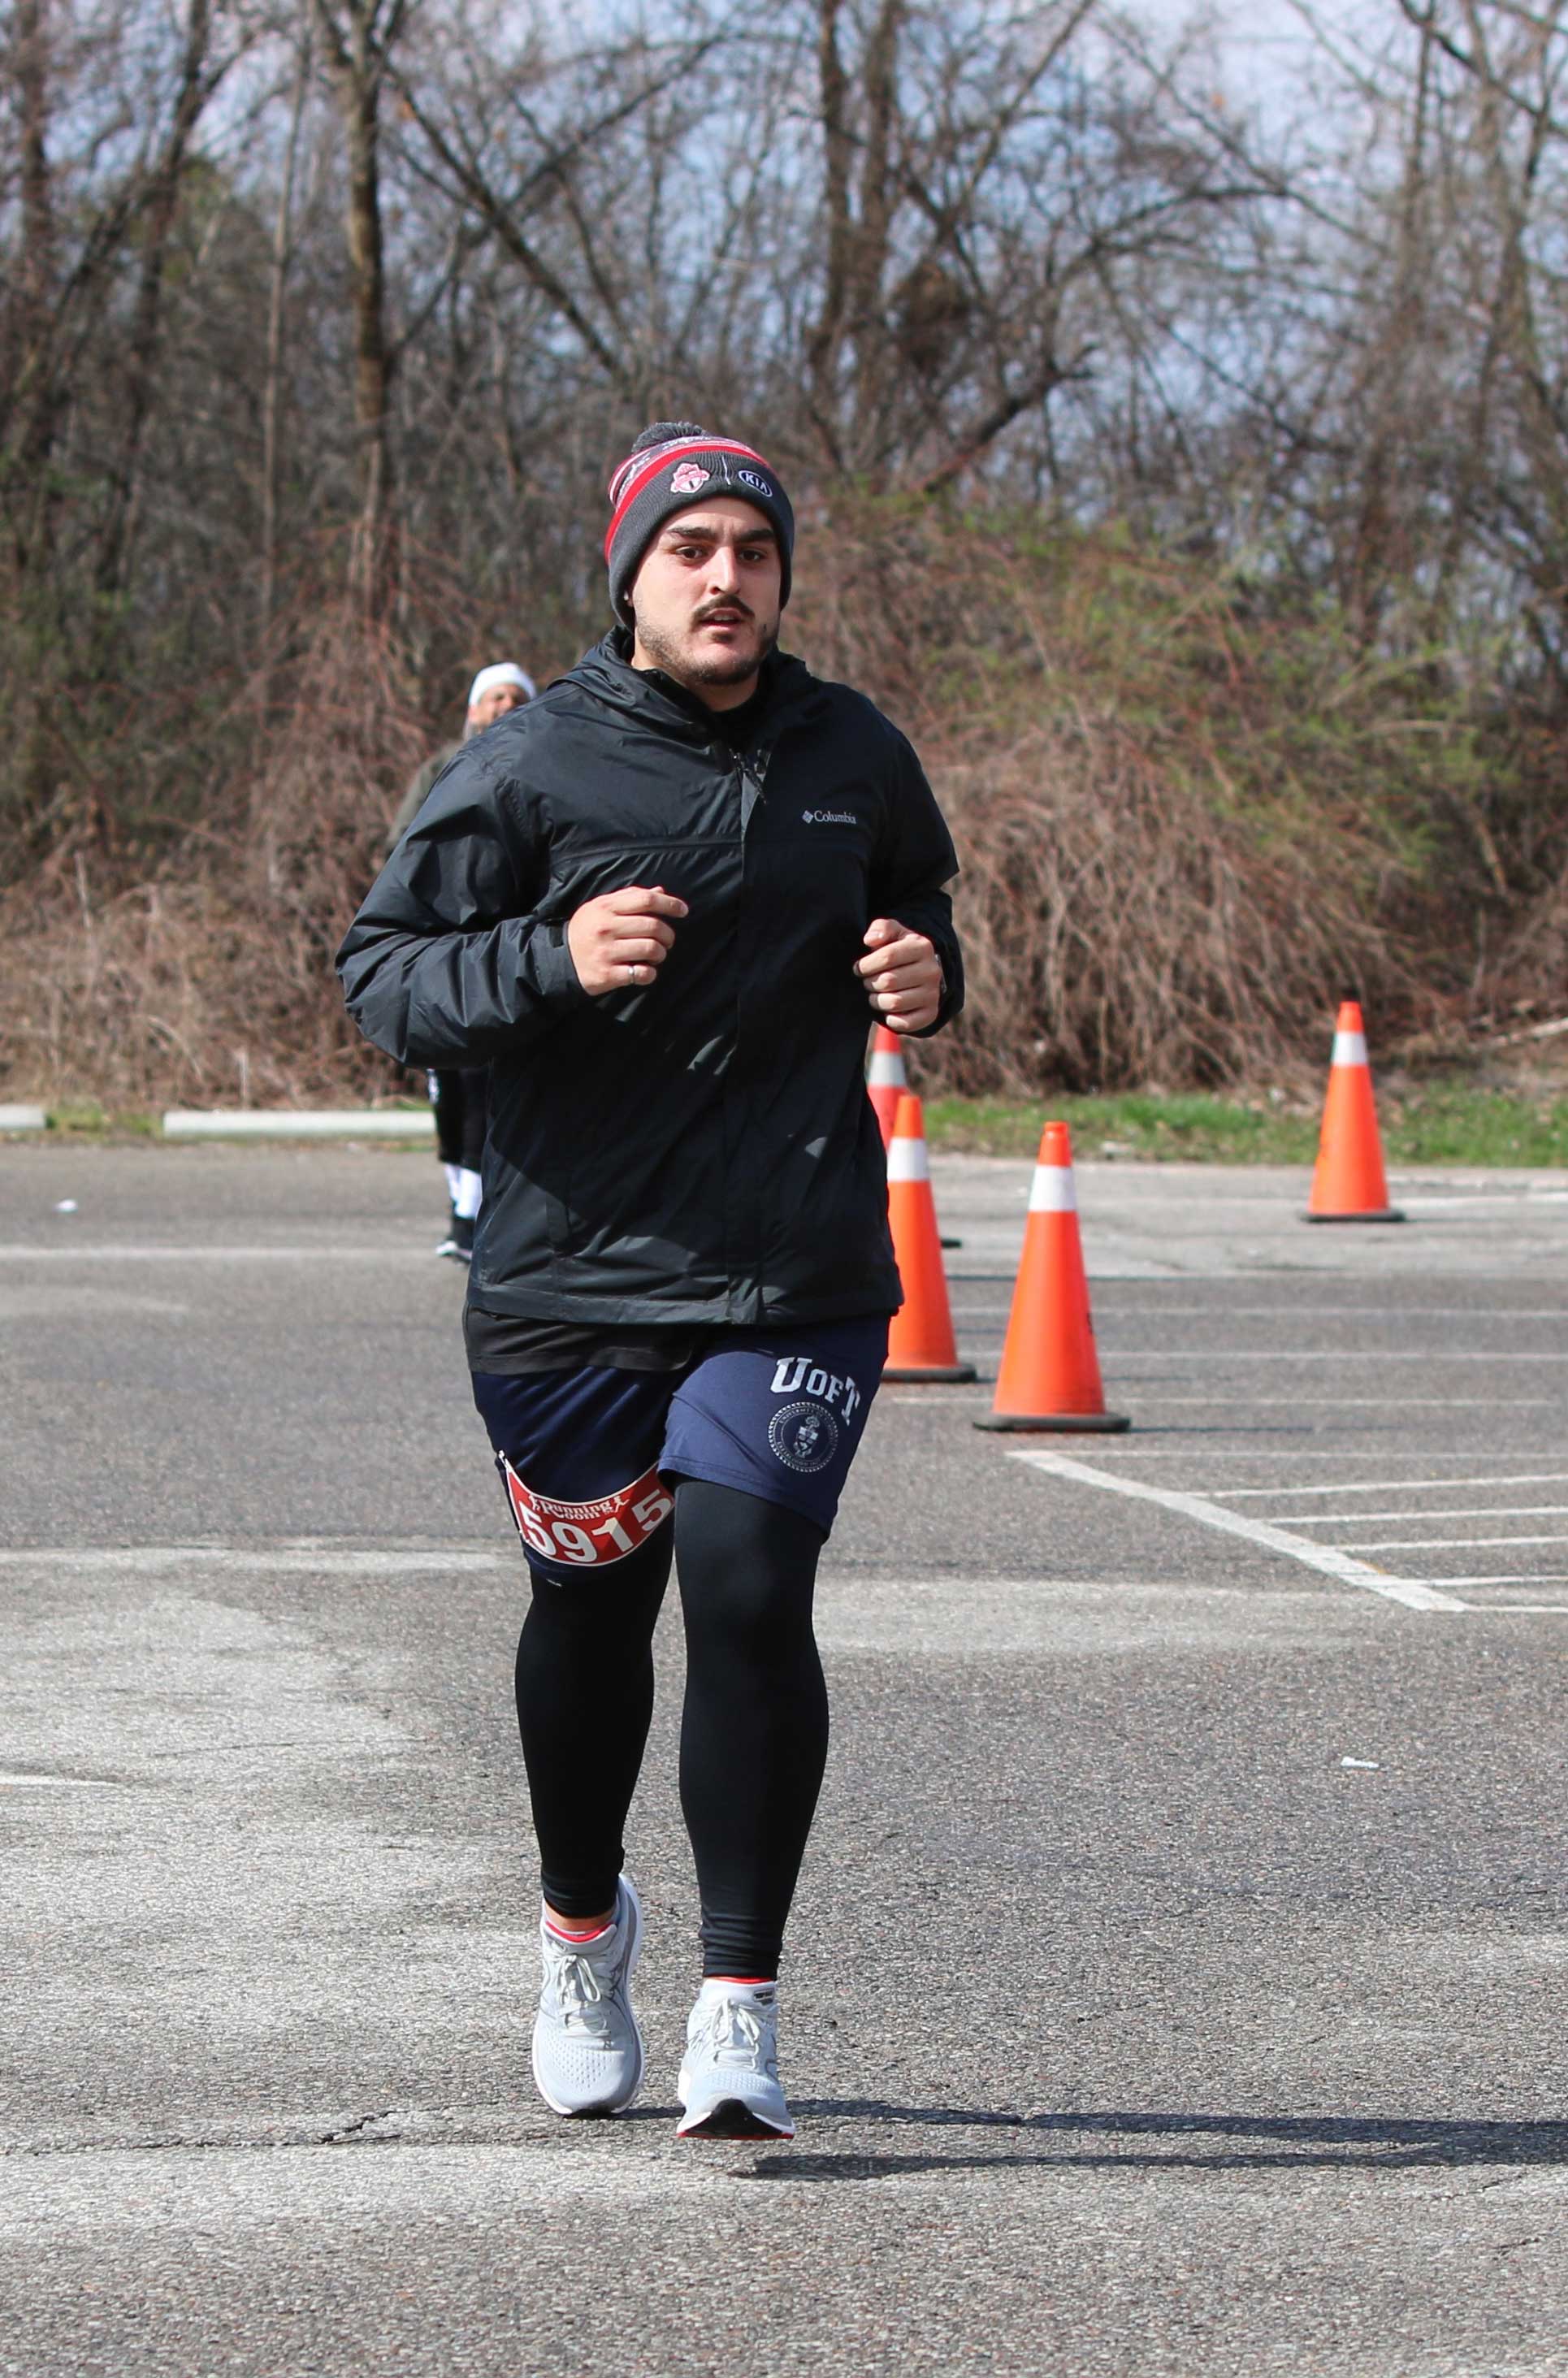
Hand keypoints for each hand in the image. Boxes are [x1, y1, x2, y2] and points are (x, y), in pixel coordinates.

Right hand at [567, 884, 687, 995]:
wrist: (559, 960)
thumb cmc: (587, 929)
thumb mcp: (602, 907)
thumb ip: (630, 898)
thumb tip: (660, 892)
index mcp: (607, 907)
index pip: (646, 900)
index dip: (669, 904)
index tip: (682, 911)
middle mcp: (607, 928)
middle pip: (653, 926)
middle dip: (668, 935)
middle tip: (667, 940)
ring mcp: (607, 952)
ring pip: (651, 949)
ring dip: (661, 954)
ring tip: (656, 955)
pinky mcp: (608, 974)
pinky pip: (642, 973)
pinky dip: (650, 973)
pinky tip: (646, 971)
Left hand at [855, 916, 942, 1033]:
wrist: (920, 972)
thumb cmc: (898, 950)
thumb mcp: (892, 933)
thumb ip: (881, 928)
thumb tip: (870, 940)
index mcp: (923, 947)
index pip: (887, 957)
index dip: (866, 965)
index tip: (859, 968)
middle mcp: (932, 971)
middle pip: (888, 981)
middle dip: (870, 983)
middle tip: (868, 981)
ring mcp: (933, 994)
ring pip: (893, 1003)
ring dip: (876, 1000)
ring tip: (875, 994)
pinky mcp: (930, 1014)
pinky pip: (903, 1023)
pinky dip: (890, 1019)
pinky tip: (887, 1008)